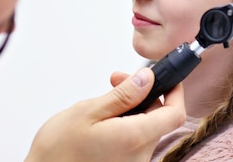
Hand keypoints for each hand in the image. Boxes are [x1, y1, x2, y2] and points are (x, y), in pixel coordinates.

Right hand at [24, 67, 184, 161]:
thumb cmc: (57, 151)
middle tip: (117, 80)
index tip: (167, 77)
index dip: (174, 92)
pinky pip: (134, 142)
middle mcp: (139, 157)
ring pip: (145, 129)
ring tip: (103, 102)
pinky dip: (125, 126)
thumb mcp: (88, 112)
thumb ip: (123, 95)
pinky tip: (103, 121)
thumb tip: (147, 79)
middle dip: (142, 95)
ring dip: (131, 110)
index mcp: (134, 139)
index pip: (174, 114)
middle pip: (158, 119)